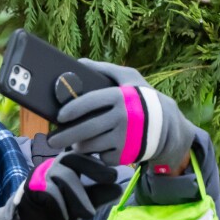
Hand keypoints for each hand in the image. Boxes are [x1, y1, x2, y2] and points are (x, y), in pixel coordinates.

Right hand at [0, 152, 121, 219]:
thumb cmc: (57, 210)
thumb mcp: (82, 204)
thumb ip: (98, 196)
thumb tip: (119, 188)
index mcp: (69, 165)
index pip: (85, 154)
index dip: (100, 161)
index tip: (115, 174)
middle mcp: (55, 164)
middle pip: (75, 158)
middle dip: (95, 169)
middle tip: (113, 179)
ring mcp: (41, 173)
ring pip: (66, 177)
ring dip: (79, 198)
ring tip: (87, 215)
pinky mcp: (31, 186)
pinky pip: (50, 192)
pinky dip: (60, 206)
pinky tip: (64, 216)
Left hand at [48, 59, 195, 168]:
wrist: (168, 127)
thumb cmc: (143, 99)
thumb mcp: (130, 79)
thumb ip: (105, 69)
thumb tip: (78, 62)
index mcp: (120, 97)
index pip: (89, 102)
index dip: (72, 110)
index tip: (59, 116)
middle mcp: (122, 118)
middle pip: (85, 130)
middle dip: (64, 137)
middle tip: (51, 140)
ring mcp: (124, 138)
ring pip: (90, 146)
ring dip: (78, 146)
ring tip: (74, 142)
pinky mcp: (126, 155)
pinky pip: (101, 157)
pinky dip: (97, 154)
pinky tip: (98, 148)